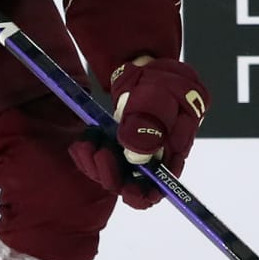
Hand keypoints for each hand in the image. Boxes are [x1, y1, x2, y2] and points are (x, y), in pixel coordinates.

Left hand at [68, 58, 208, 209]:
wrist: (148, 65)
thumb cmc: (162, 79)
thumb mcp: (158, 95)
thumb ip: (148, 124)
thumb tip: (136, 155)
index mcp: (174, 150)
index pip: (159, 189)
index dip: (139, 194)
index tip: (121, 183)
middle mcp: (154, 158)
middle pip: (132, 186)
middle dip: (110, 175)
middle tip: (98, 152)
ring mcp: (134, 153)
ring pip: (112, 175)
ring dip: (95, 164)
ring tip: (86, 143)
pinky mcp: (118, 146)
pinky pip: (101, 161)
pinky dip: (88, 154)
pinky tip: (83, 142)